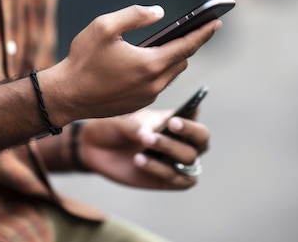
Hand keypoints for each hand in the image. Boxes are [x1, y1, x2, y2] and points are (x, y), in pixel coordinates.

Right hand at [39, 5, 220, 123]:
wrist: (65, 96)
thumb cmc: (82, 59)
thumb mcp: (105, 26)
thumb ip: (135, 15)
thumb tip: (159, 13)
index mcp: (150, 64)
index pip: (187, 46)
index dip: (203, 33)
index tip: (217, 22)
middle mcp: (154, 83)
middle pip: (181, 60)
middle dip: (186, 44)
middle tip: (190, 29)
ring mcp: (146, 97)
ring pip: (169, 74)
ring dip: (171, 59)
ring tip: (166, 44)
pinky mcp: (137, 105)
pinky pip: (156, 85)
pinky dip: (157, 71)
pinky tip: (145, 62)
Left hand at [78, 110, 209, 189]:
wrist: (95, 145)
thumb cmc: (116, 126)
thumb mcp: (126, 121)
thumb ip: (140, 127)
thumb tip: (149, 136)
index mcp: (176, 121)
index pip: (196, 119)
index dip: (192, 120)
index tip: (177, 118)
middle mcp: (181, 142)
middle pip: (202, 141)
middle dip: (189, 133)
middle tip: (171, 125)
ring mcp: (174, 162)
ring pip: (190, 160)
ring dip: (171, 149)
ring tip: (145, 140)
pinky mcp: (164, 180)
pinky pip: (176, 179)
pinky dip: (160, 169)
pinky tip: (139, 159)